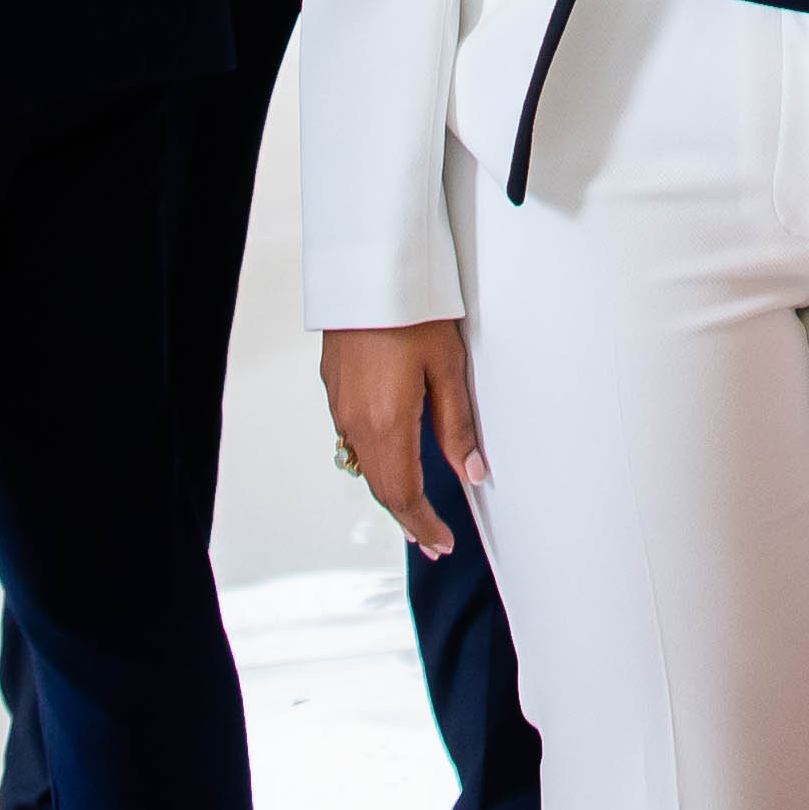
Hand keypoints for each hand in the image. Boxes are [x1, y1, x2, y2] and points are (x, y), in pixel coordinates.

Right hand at [321, 320, 483, 560]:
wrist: (366, 267)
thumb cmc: (410, 308)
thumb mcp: (447, 366)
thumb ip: (456, 425)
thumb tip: (472, 472)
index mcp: (387, 423)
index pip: (403, 495)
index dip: (423, 525)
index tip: (442, 542)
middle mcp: (356, 421)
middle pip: (381, 487)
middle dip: (408, 519)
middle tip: (431, 542)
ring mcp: (341, 405)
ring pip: (365, 465)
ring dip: (390, 493)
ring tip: (415, 512)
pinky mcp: (336, 388)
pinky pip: (354, 440)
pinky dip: (375, 463)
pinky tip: (391, 461)